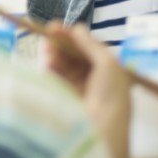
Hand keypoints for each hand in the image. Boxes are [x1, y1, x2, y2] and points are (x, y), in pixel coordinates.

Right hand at [42, 24, 130, 157]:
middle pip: (75, 58)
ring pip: (63, 67)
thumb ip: (91, 45)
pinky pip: (54, 79)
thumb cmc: (111, 96)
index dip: (76, 39)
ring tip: (46, 45)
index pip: (90, 52)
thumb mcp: (108, 64)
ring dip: (54, 54)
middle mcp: (95, 83)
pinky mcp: (62, 100)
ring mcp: (78, 92)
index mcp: (111, 75)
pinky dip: (49, 67)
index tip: (60, 27)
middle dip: (62, 44)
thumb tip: (77, 29)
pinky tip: (46, 59)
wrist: (100, 129)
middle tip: (49, 31)